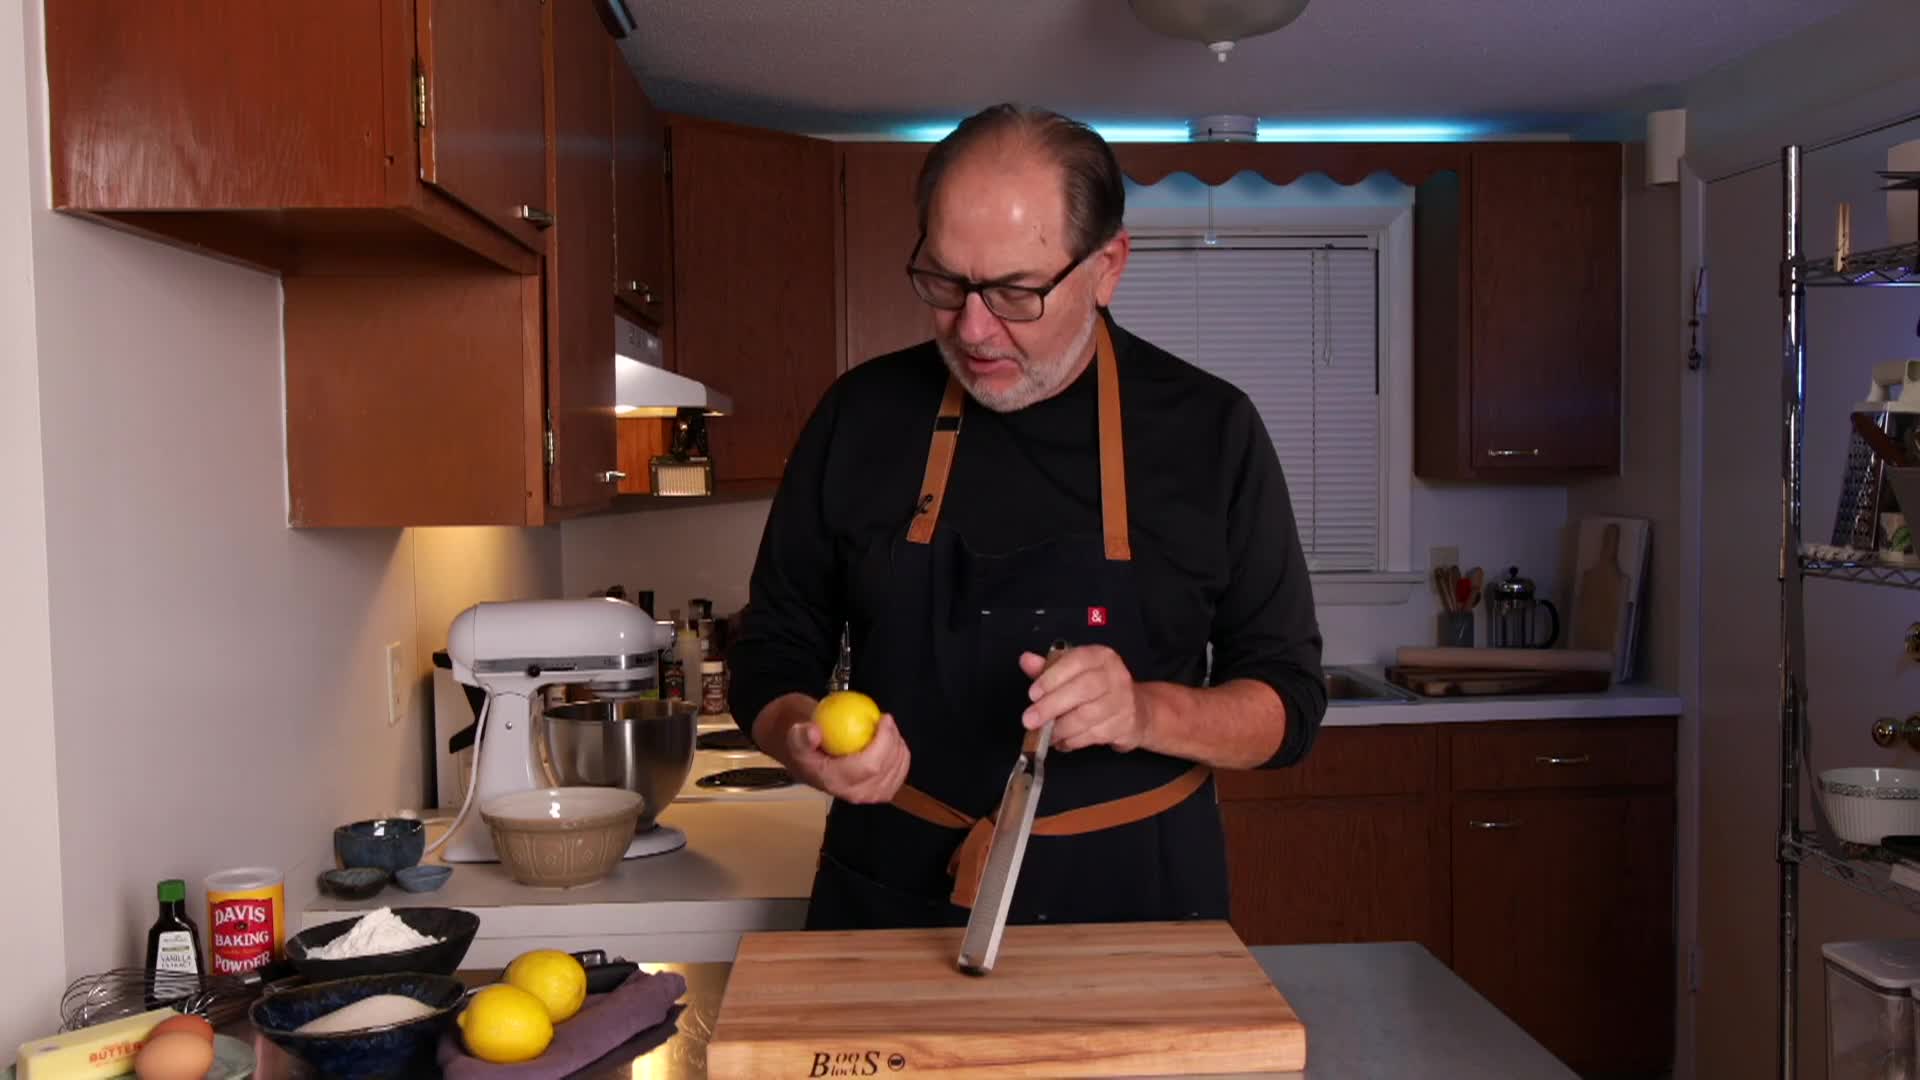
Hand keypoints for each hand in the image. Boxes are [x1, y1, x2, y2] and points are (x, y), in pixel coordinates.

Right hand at [783, 712, 911, 803]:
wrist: (812, 763)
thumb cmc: (807, 749)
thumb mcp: (796, 738)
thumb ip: (802, 735)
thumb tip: (813, 732)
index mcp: (836, 782)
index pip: (869, 765)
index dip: (884, 741)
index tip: (883, 719)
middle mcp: (855, 794)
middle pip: (887, 768)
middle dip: (893, 739)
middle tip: (886, 719)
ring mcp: (870, 796)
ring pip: (897, 770)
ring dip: (897, 744)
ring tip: (886, 728)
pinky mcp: (881, 792)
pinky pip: (900, 772)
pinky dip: (900, 754)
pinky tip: (892, 739)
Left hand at [1019, 645, 1149, 752]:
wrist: (1136, 710)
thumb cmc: (1097, 689)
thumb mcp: (1073, 672)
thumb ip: (1049, 668)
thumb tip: (1026, 660)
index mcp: (1100, 656)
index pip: (1077, 661)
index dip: (1052, 677)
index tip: (1033, 694)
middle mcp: (1115, 675)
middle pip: (1083, 689)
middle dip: (1052, 706)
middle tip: (1030, 720)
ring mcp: (1123, 701)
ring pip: (1087, 716)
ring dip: (1061, 728)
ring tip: (1044, 733)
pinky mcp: (1124, 725)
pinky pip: (1093, 735)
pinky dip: (1073, 740)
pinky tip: (1062, 741)